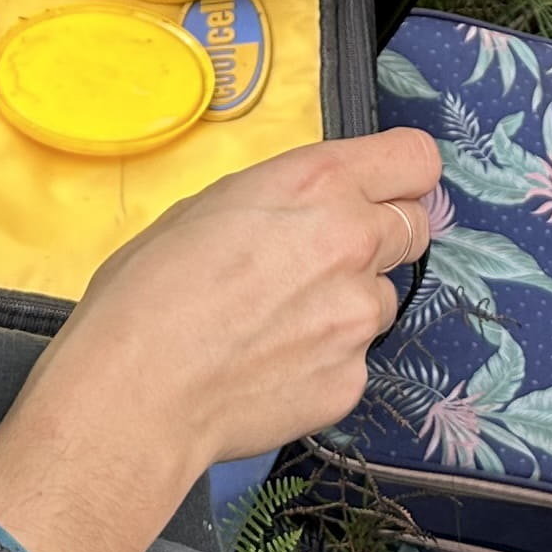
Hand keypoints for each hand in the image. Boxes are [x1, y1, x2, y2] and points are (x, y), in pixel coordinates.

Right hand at [0, 127, 442, 551]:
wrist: (135, 393)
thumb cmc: (147, 289)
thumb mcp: (209, 206)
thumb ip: (281, 202)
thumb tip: (303, 214)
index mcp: (317, 184)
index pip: (417, 158)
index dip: (400, 176)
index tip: (380, 191)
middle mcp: (354, 241)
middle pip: (414, 226)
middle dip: (379, 238)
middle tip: (322, 261)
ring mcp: (360, 316)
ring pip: (384, 299)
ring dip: (349, 304)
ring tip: (279, 326)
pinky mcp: (353, 379)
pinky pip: (355, 358)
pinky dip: (326, 361)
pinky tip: (271, 369)